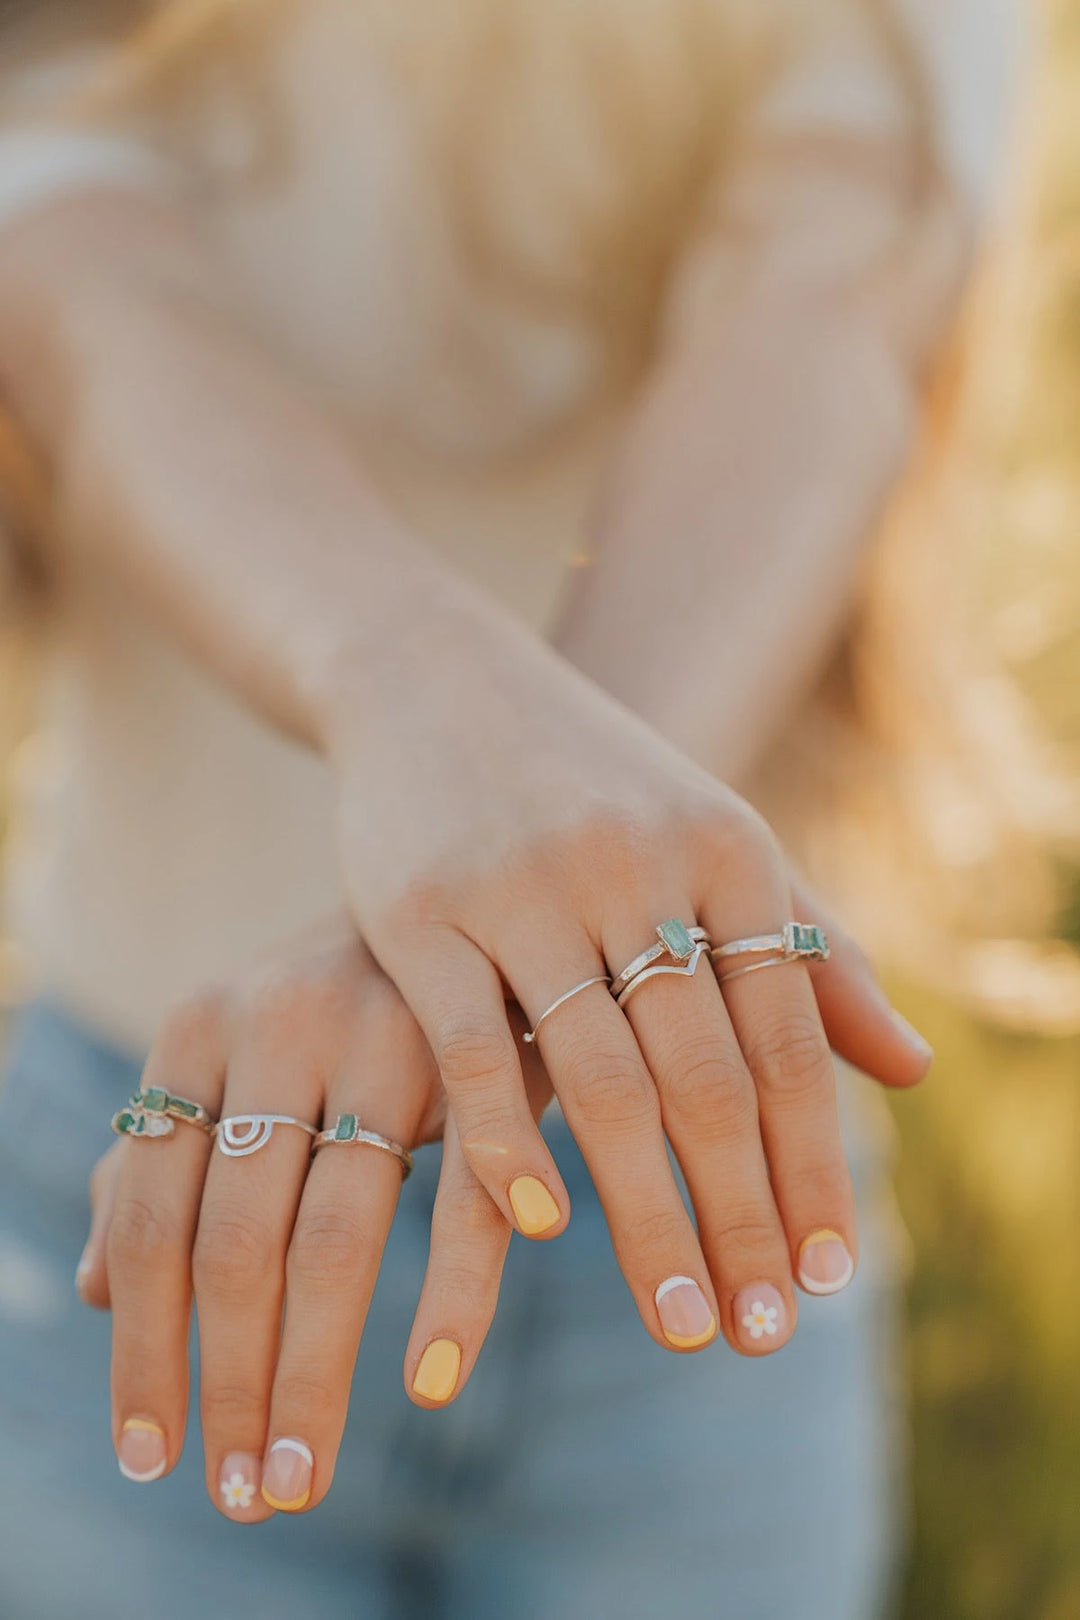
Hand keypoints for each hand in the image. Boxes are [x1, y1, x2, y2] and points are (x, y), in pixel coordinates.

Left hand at [76, 917, 549, 1517]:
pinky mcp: (490, 1060)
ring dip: (315, 1375)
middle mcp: (284, 1026)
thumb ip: (161, 1158)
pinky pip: (469, 1202)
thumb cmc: (330, 996)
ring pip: (338, 1239)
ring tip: (300, 1479)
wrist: (456, 874)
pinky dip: (451, 1299)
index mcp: (203, 1025)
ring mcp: (391, 1038)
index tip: (148, 1456)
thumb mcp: (231, 1056)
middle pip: (235, 1242)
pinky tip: (427, 1387)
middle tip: (241, 1498)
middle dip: (229, 1384)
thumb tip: (93, 1287)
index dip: (141, 1346)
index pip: (150, 1214)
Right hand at [328, 602, 930, 1356]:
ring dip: (648, 1214)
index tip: (827, 1278)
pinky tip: (546, 1227)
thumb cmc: (595, 785)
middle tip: (761, 1334)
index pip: (790, 1038)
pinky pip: (472, 1044)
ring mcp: (524, 884)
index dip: (815, 1163)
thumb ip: (816, 956)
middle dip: (742, 1216)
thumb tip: (913, 1073)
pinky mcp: (420, 907)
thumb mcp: (717, 847)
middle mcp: (637, 864)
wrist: (439, 679)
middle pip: (706, 1075)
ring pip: (602, 1077)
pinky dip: (511, 1138)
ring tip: (683, 1321)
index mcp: (728, 849)